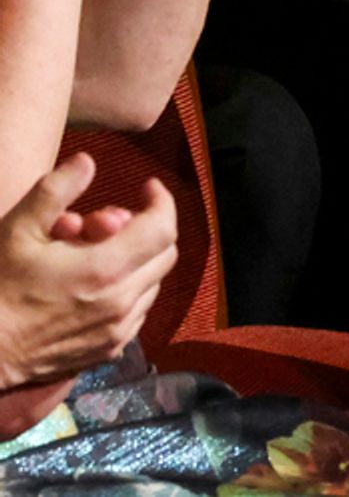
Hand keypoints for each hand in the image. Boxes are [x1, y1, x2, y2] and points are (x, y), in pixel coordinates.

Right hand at [0, 154, 176, 428]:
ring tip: (103, 250)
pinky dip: (131, 288)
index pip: (163, 229)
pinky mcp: (107, 350)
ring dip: (141, 259)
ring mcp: (116, 332)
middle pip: (165, 254)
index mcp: (104, 270)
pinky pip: (138, 311)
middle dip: (150, 228)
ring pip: (154, 283)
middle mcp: (119, 304)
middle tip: (114, 220)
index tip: (146, 186)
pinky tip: (100, 282)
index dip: (161, 200)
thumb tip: (88, 162)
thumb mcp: (20, 228)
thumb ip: (57, 188)